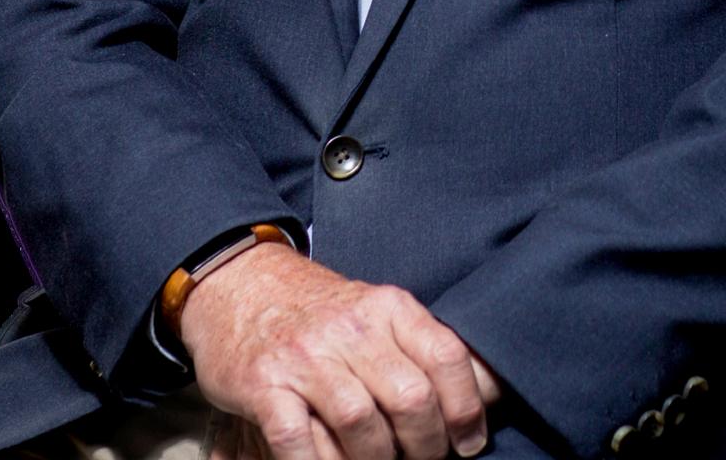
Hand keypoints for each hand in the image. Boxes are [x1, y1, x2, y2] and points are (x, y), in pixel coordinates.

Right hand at [179, 243, 494, 459]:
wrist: (237, 283)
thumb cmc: (319, 313)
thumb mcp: (376, 313)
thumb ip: (422, 348)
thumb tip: (487, 391)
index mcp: (387, 306)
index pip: (446, 358)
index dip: (467, 411)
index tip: (468, 445)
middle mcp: (350, 326)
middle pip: (411, 399)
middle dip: (425, 448)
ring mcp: (304, 356)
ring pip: (362, 424)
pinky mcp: (263, 384)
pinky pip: (299, 442)